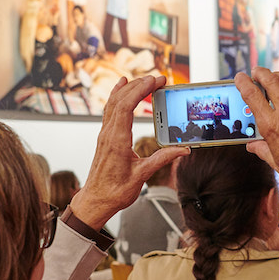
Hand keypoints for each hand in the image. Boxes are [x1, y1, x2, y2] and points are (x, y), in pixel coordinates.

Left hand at [69, 75, 187, 229]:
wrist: (95, 201)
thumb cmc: (115, 191)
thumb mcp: (142, 176)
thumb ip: (162, 159)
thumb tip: (183, 150)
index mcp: (117, 140)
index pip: (127, 106)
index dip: (141, 90)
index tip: (156, 80)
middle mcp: (108, 134)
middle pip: (120, 100)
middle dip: (139, 85)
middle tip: (158, 78)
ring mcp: (105, 134)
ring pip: (113, 103)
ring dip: (129, 88)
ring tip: (143, 78)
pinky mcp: (105, 137)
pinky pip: (109, 110)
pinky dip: (116, 95)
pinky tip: (121, 86)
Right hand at [237, 68, 278, 206]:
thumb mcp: (274, 161)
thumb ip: (261, 148)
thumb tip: (252, 145)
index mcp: (272, 127)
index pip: (252, 95)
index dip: (243, 82)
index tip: (240, 77)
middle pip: (271, 81)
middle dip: (261, 73)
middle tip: (257, 72)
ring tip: (276, 76)